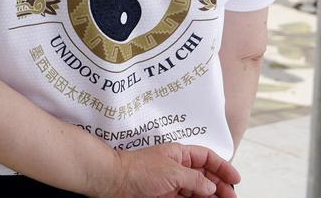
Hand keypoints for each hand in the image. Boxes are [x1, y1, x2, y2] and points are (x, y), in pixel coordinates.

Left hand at [100, 144, 239, 197]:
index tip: (236, 179)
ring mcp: (173, 183)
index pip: (207, 158)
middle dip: (221, 186)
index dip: (223, 166)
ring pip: (199, 191)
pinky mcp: (167, 196)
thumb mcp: (171, 172)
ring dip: (212, 197)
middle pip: (206, 176)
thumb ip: (195, 180)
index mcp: (179, 154)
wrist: (114, 182)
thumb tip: (212, 186)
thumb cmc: (137, 169)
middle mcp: (178, 168)